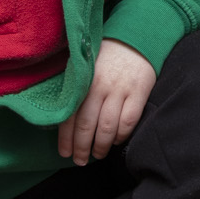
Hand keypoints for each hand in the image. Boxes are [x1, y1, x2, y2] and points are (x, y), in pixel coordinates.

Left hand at [61, 38, 155, 164]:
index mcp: (82, 81)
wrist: (135, 37)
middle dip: (81, 148)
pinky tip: (116, 141)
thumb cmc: (105, 55)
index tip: (64, 153)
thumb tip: (60, 116)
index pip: (69, 115)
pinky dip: (121, 135)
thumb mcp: (84, 66)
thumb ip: (74, 88)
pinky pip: (128, 121)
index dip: (65, 138)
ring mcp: (121, 90)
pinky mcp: (139, 92)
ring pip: (107, 128)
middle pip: (87, 125)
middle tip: (79, 160)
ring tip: (97, 155)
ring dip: (101, 147)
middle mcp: (100, 86)